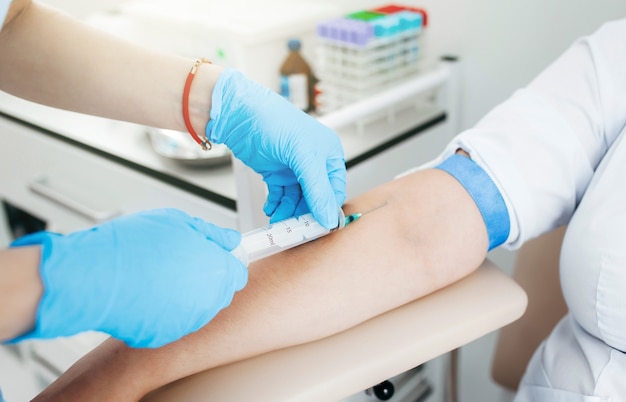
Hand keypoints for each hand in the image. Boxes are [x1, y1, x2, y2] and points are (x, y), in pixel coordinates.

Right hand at [8, 209, 246, 347]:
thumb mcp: (178, 222)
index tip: (211, 258)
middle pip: (217, 292)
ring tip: (155, 277)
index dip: (223, 263)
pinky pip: (171, 320)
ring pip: (194, 307)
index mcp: (218, 272)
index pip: (237, 274)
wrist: (95, 275)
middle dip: (204, 278)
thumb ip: (210, 233)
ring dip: (183, 294)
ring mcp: (187, 321)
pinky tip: (144, 293)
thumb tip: (229, 240)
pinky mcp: (165, 335)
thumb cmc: (135, 244)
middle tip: (177, 264)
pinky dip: (162, 310)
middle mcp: (209, 302)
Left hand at [207, 68, 346, 228]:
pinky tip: (272, 209)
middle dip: (305, 214)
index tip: (319, 228)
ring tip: (280, 220)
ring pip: (297, 200)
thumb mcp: (302, 155)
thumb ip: (317, 188)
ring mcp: (293, 169)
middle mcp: (313, 162)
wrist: (238, 115)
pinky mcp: (276, 173)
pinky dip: (277, 205)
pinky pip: (281, 196)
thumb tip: (328, 215)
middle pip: (315, 198)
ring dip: (289, 212)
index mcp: (328, 154)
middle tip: (297, 229)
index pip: (335, 190)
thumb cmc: (273, 120)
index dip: (327, 210)